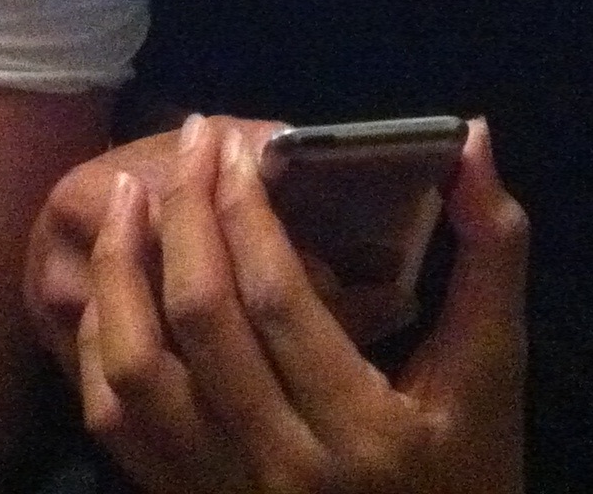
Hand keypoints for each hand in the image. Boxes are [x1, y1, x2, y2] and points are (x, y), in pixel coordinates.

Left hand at [74, 115, 526, 493]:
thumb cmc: (469, 471)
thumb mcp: (493, 370)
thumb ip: (492, 252)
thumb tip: (472, 135)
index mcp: (364, 432)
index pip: (279, 300)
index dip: (247, 212)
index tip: (237, 146)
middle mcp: (282, 469)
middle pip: (201, 322)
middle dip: (187, 215)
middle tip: (192, 140)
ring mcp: (223, 493)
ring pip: (136, 372)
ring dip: (119, 273)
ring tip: (128, 196)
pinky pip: (116, 423)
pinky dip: (99, 345)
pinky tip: (110, 286)